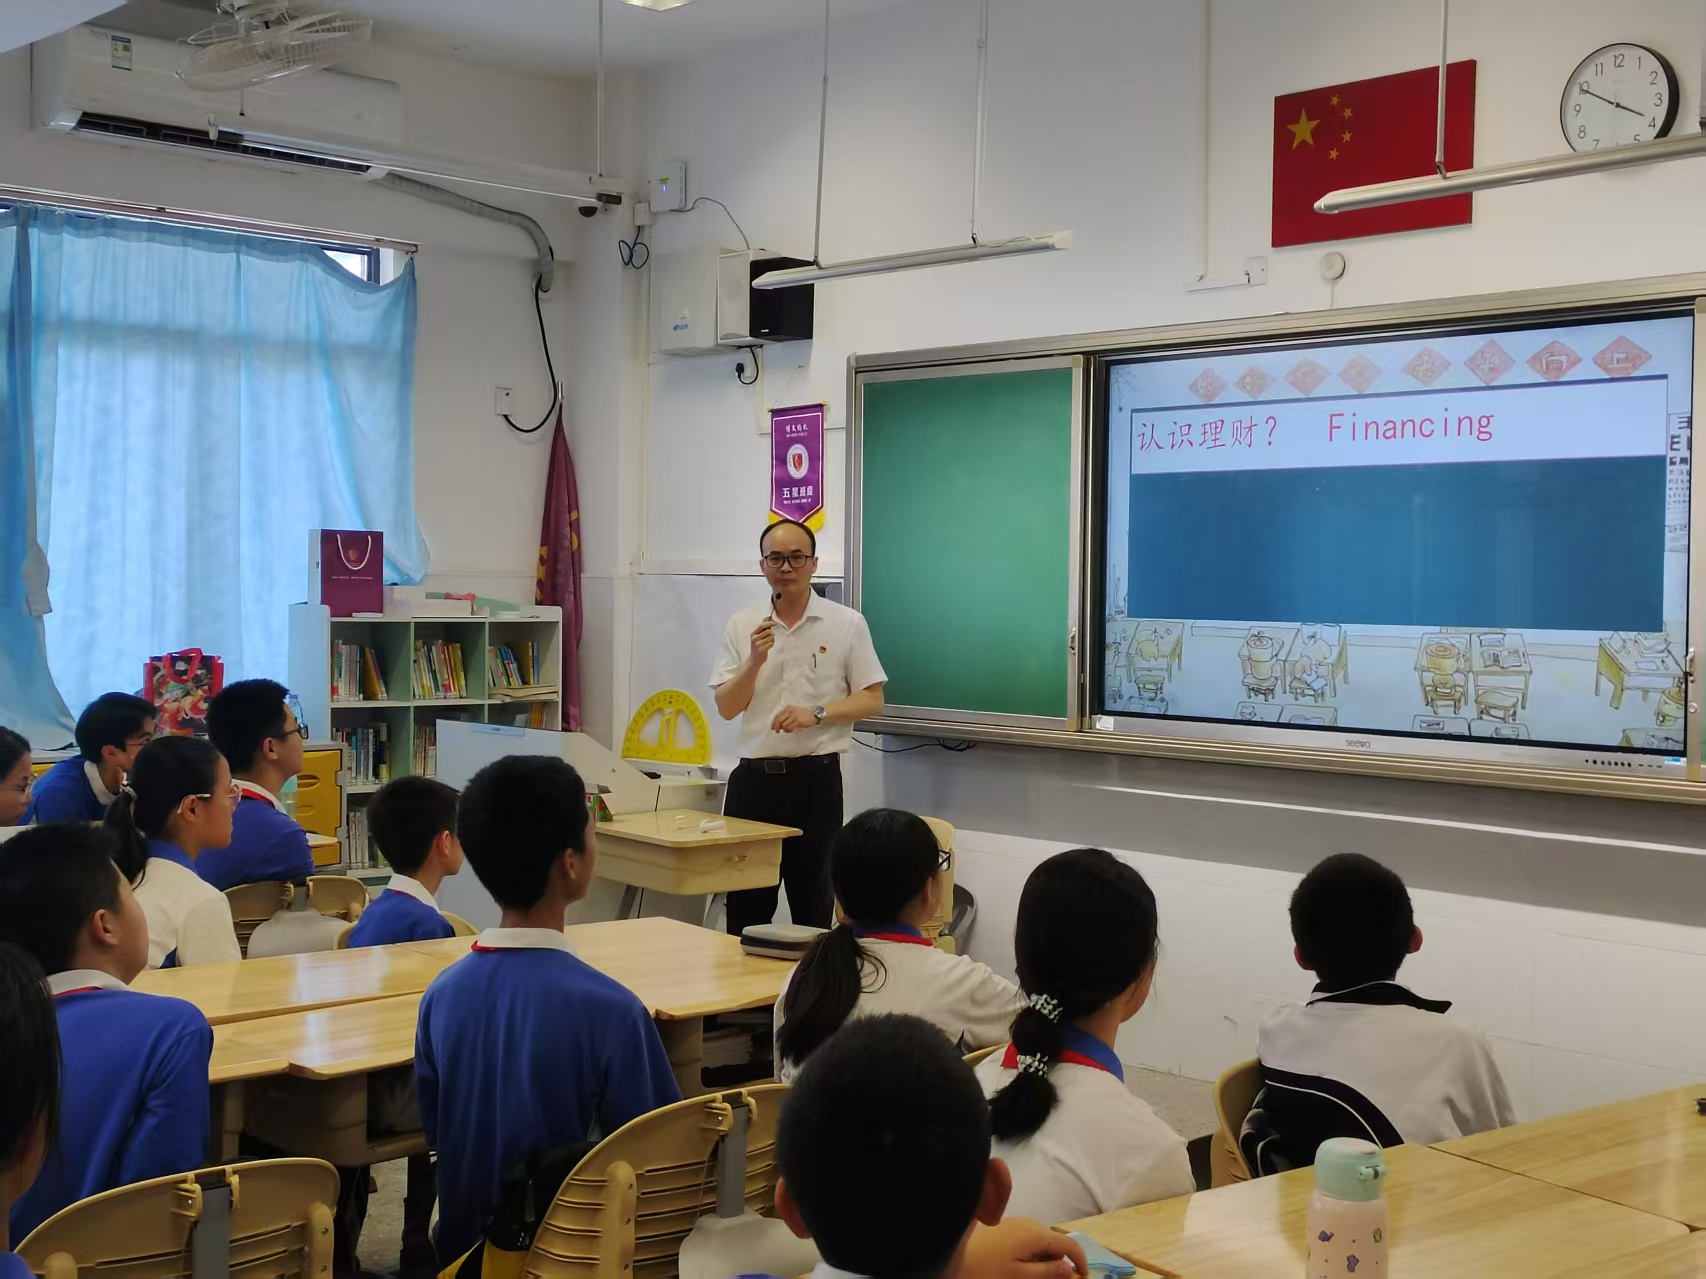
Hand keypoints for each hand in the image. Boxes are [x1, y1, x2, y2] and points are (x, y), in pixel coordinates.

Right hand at [748, 620, 777, 665]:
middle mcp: (754, 638)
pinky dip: (771, 644)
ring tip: (769, 643)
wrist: (754, 659)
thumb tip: (770, 624)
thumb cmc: (757, 647)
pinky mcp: (762, 649)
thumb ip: (761, 631)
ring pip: (771, 637)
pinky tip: (768, 647)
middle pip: (768, 631)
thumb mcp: (756, 638)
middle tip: (772, 638)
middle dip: (772, 634)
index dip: (769, 623)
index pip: (761, 626)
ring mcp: (758, 644)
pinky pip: (771, 643)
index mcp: (753, 634)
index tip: (774, 624)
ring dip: (772, 640)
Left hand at [771, 704, 818, 732]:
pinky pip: (790, 728)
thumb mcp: (794, 712)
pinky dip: (789, 730)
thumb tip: (779, 725)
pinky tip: (791, 730)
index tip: (773, 728)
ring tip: (788, 730)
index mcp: (788, 708)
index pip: (777, 715)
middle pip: (779, 720)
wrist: (815, 714)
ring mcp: (794, 716)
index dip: (774, 723)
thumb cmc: (804, 714)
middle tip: (777, 732)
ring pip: (784, 725)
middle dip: (776, 727)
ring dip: (784, 730)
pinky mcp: (798, 721)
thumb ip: (786, 716)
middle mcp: (790, 710)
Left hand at [962, 1220, 1087, 1278]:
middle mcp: (1028, 1223)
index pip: (1068, 1244)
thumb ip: (1047, 1272)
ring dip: (1044, 1259)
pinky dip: (1031, 1253)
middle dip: (1059, 1262)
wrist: (950, 1252)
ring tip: (1034, 1275)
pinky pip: (1027, 1239)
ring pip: (1041, 1241)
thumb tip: (1070, 1268)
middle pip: (1055, 1242)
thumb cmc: (986, 1269)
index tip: (1083, 1278)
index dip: (1080, 1261)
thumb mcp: (1019, 1276)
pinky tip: (1020, 1266)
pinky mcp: (1004, 1227)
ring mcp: (1015, 1223)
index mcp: (1035, 1233)